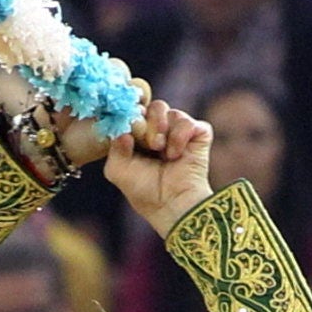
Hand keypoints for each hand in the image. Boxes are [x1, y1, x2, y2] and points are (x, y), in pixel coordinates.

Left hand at [99, 92, 213, 235]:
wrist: (172, 204)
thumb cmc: (144, 191)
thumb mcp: (118, 171)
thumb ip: (114, 148)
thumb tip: (123, 129)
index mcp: (138, 137)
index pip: (132, 114)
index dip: (130, 118)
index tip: (130, 131)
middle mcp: (158, 131)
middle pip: (150, 107)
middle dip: (147, 123)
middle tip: (150, 144)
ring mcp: (178, 131)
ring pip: (167, 110)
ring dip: (161, 129)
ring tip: (162, 151)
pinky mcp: (198, 134)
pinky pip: (187, 122)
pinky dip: (180, 136)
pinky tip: (176, 154)